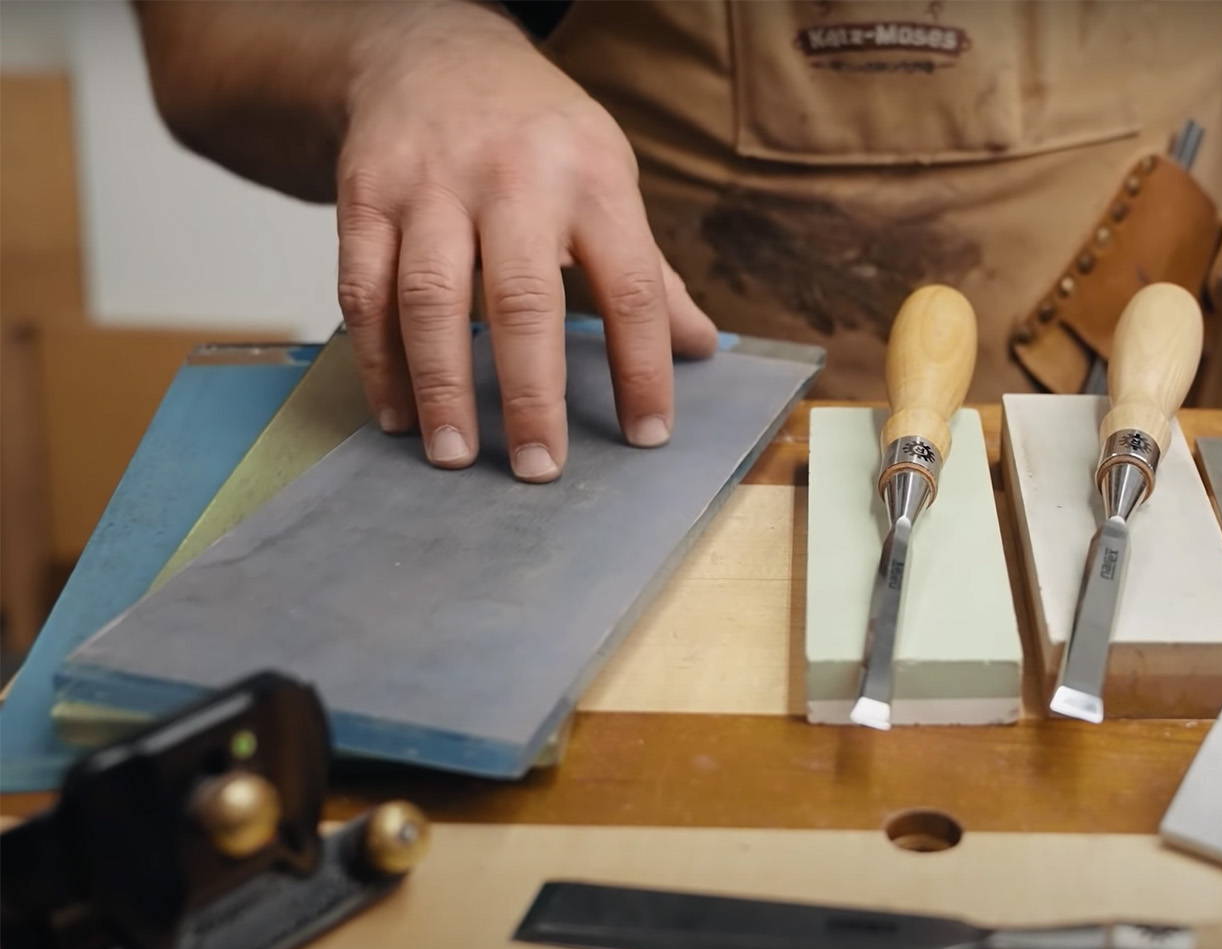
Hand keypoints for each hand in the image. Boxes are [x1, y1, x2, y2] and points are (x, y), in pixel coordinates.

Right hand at [334, 11, 715, 481]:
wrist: (433, 53)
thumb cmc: (539, 136)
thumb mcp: (608, 180)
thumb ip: (650, 271)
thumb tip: (703, 346)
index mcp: (592, 183)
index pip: (631, 288)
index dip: (643, 368)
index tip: (648, 436)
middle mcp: (514, 181)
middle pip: (524, 301)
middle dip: (532, 394)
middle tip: (539, 468)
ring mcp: (432, 186)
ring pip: (432, 298)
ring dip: (443, 386)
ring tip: (456, 455)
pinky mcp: (366, 195)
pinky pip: (365, 288)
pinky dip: (378, 358)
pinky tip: (398, 411)